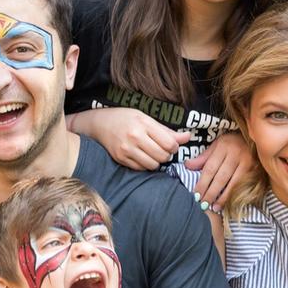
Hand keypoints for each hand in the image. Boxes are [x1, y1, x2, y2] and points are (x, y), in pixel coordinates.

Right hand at [72, 108, 190, 169]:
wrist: (100, 123)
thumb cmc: (126, 118)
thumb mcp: (146, 118)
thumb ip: (167, 130)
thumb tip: (187, 137)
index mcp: (144, 124)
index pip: (169, 143)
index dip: (174, 147)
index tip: (171, 145)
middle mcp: (135, 137)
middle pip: (163, 156)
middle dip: (166, 155)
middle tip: (162, 150)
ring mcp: (126, 150)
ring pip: (153, 165)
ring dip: (156, 162)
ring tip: (152, 154)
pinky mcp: (121, 159)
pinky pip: (141, 169)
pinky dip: (145, 165)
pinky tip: (142, 156)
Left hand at [186, 132, 252, 209]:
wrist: (258, 137)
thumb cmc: (232, 142)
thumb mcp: (217, 145)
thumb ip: (203, 157)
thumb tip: (187, 166)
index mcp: (223, 147)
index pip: (210, 168)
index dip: (202, 183)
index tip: (196, 195)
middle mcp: (235, 154)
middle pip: (220, 177)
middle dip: (210, 193)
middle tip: (203, 205)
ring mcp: (247, 162)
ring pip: (232, 183)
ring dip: (222, 197)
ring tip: (214, 208)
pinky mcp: (255, 169)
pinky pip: (242, 185)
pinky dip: (234, 195)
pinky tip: (227, 203)